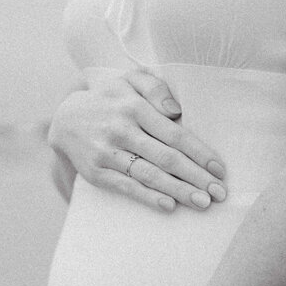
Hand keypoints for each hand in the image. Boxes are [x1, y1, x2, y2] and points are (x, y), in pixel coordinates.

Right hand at [47, 70, 226, 211]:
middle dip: (196, 177)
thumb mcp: (130, 80)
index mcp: (134, 106)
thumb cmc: (110, 99)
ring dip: (179, 191)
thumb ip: (156, 87)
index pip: (175, 134)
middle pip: (166, 157)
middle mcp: (121, 129)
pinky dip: (147, 197)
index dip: (200, 153)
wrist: (65, 118)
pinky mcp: (96, 173)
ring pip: (149, 174)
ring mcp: (107, 153)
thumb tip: (177, 111)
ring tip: (203, 203)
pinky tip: (169, 205)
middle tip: (220, 193)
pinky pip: (126, 187)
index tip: (220, 169)